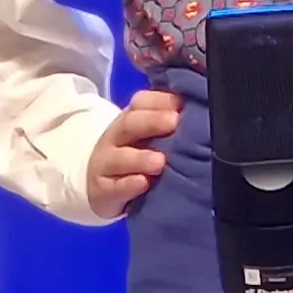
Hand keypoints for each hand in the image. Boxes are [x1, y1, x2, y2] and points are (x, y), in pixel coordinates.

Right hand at [85, 89, 180, 216]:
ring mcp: (106, 164)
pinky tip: (142, 183)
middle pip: (129, 124)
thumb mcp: (148, 139)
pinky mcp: (103, 191)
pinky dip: (128, 185)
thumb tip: (193, 111)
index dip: (159, 101)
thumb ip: (167, 124)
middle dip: (151, 121)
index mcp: (130, 120)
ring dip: (141, 158)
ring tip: (160, 161)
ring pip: (120, 158)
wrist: (99, 186)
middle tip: (173, 122)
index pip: (140, 102)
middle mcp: (115, 138)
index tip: (181, 103)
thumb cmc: (135, 158)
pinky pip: (114, 188)